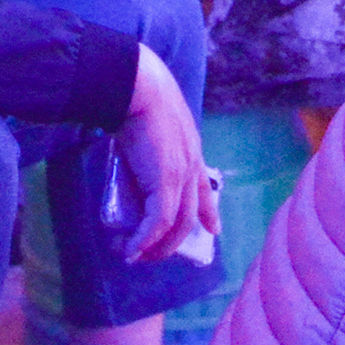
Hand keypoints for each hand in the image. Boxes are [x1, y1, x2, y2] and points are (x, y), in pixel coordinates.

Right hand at [115, 45, 220, 265]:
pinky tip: (130, 249)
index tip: (214, 229)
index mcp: (192, 153)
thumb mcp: (152, 125)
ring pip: (175, 225)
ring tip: (135, 255)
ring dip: (154, 246)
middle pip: (189, 217)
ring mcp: (182, 176)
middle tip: (151, 254)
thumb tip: (130, 151)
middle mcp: (192, 167)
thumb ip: (150, 144)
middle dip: (171, 241)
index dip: (209, 212)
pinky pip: (157, 222)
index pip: (205, 189)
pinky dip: (143, 239)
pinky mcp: (166, 183)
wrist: (140, 89)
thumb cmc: (140, 99)